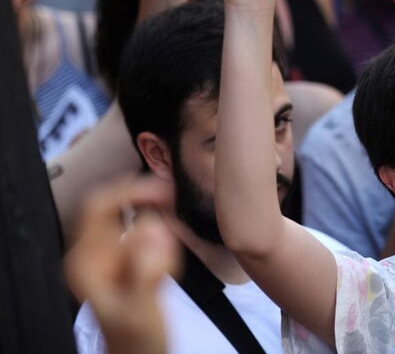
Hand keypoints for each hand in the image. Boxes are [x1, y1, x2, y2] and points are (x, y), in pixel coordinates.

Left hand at [65, 176, 178, 353]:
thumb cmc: (137, 340)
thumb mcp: (143, 308)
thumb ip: (145, 271)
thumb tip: (152, 228)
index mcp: (87, 261)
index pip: (98, 206)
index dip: (130, 191)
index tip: (164, 192)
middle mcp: (91, 252)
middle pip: (111, 202)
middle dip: (143, 196)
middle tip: (172, 197)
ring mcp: (105, 253)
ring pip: (127, 213)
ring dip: (153, 216)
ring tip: (170, 247)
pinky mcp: (121, 257)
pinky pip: (139, 228)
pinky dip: (158, 230)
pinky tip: (168, 257)